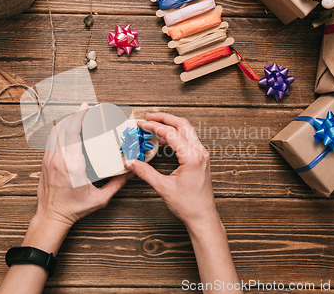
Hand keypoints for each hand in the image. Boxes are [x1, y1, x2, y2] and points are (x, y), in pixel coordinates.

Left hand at [36, 102, 129, 226]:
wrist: (52, 216)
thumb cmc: (74, 208)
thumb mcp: (100, 198)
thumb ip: (117, 184)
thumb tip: (130, 172)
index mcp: (71, 165)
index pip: (72, 133)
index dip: (78, 116)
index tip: (85, 107)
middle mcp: (57, 159)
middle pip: (61, 127)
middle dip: (73, 115)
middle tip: (85, 110)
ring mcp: (48, 160)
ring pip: (53, 132)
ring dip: (64, 122)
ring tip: (76, 117)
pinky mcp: (43, 162)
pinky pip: (49, 140)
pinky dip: (58, 131)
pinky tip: (66, 130)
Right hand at [124, 113, 216, 227]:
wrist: (202, 217)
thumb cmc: (188, 205)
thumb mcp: (163, 187)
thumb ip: (145, 172)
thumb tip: (131, 162)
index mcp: (191, 157)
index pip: (171, 133)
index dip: (153, 126)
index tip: (141, 124)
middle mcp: (199, 153)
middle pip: (182, 124)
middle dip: (164, 118)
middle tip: (148, 117)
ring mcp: (202, 155)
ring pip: (187, 130)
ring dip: (171, 125)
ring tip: (154, 126)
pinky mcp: (201, 159)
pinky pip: (189, 140)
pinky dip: (176, 136)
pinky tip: (163, 141)